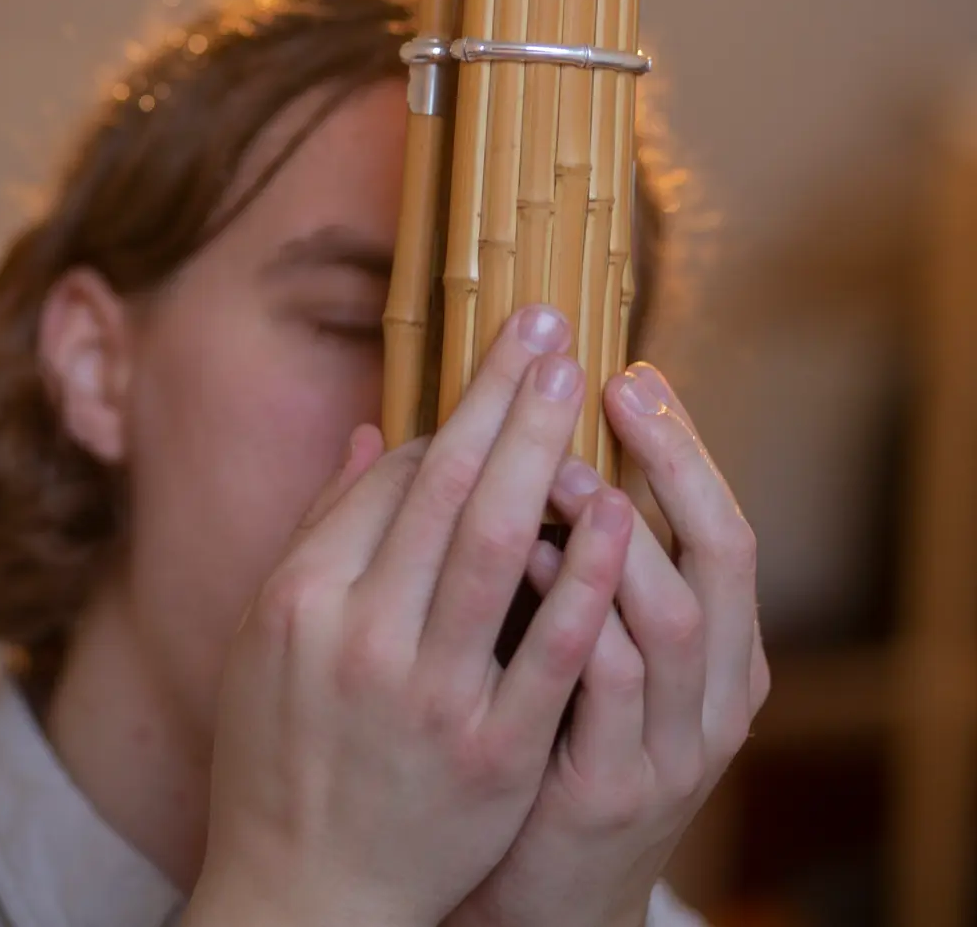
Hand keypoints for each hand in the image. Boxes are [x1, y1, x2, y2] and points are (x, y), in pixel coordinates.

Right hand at [190, 307, 634, 926]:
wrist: (309, 895)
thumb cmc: (284, 750)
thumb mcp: (273, 635)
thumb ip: (326, 528)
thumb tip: (381, 432)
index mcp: (301, 599)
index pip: (391, 480)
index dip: (456, 416)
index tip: (501, 362)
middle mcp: (360, 636)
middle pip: (445, 488)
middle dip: (503, 398)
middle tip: (550, 327)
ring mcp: (430, 696)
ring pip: (494, 548)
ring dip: (542, 454)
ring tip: (580, 383)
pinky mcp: (494, 753)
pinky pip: (551, 649)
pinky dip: (583, 572)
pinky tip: (617, 508)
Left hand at [444, 362, 768, 926]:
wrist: (543, 900)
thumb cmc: (558, 747)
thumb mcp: (593, 652)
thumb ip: (586, 561)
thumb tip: (542, 439)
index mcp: (723, 657)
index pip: (723, 528)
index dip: (684, 449)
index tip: (632, 374)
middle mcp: (718, 698)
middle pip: (723, 555)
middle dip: (671, 461)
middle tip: (610, 384)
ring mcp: (672, 749)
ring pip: (673, 615)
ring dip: (615, 529)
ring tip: (557, 457)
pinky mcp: (612, 791)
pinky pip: (606, 683)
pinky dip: (573, 606)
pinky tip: (525, 547)